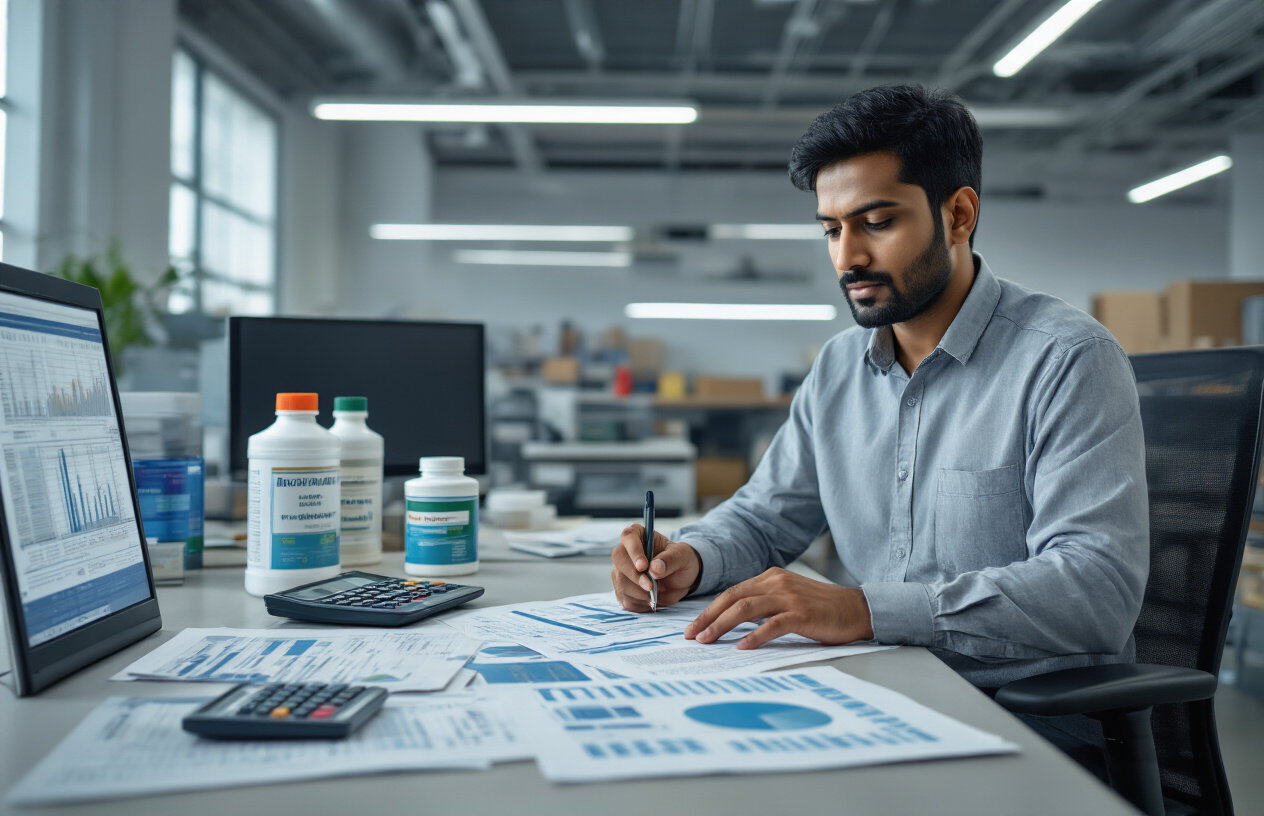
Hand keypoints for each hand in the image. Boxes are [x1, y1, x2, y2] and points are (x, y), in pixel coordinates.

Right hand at [610, 524, 700, 612]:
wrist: (681, 578)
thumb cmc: (680, 560)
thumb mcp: (682, 556)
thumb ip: (670, 559)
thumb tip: (654, 568)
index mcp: (639, 535)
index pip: (629, 537)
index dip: (634, 551)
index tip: (643, 566)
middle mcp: (626, 552)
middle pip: (619, 560)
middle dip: (634, 576)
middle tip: (651, 586)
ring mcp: (622, 572)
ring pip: (621, 582)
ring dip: (639, 592)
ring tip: (656, 593)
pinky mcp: (623, 590)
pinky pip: (625, 599)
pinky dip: (640, 604)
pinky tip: (651, 600)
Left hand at [683, 568, 873, 648]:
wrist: (857, 609)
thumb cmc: (821, 609)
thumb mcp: (788, 598)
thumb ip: (764, 603)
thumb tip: (732, 622)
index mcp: (770, 577)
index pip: (732, 592)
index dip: (710, 609)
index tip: (693, 626)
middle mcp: (776, 582)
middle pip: (732, 598)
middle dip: (708, 617)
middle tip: (691, 635)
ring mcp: (789, 596)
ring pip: (745, 609)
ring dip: (722, 625)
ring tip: (707, 640)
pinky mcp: (802, 613)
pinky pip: (772, 624)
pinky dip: (754, 636)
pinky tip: (742, 647)